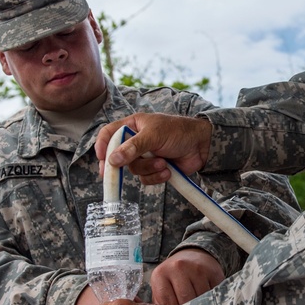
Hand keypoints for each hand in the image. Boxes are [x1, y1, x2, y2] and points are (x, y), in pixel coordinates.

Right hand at [95, 114, 212, 185]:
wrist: (202, 145)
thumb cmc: (179, 131)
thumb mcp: (154, 135)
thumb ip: (133, 147)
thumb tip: (113, 159)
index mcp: (133, 125)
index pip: (109, 134)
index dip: (101, 146)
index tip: (101, 159)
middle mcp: (136, 141)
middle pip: (118, 156)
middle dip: (125, 164)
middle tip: (117, 173)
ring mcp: (145, 155)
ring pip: (134, 170)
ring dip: (149, 168)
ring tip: (163, 163)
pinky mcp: (155, 168)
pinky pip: (146, 179)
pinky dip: (156, 176)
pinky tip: (168, 170)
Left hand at [150, 249, 225, 304]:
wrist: (193, 256)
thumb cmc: (174, 277)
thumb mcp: (161, 286)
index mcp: (160, 274)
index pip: (166, 303)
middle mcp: (178, 267)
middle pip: (185, 300)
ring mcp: (196, 268)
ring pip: (201, 299)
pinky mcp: (212, 271)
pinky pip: (213, 293)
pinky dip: (212, 302)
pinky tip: (209, 304)